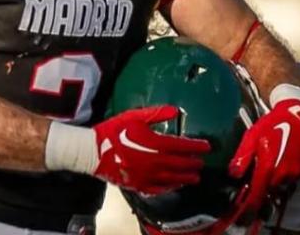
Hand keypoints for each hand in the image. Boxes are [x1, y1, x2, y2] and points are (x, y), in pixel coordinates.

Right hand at [93, 105, 209, 194]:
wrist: (93, 151)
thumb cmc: (114, 131)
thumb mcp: (135, 116)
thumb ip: (156, 114)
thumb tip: (176, 110)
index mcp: (154, 143)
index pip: (181, 146)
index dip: (195, 146)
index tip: (207, 146)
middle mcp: (154, 162)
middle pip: (180, 164)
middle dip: (193, 163)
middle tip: (202, 162)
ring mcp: (146, 176)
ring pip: (172, 179)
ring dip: (185, 177)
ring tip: (195, 177)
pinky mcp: (138, 185)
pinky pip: (158, 189)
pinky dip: (169, 187)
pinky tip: (175, 185)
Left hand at [227, 98, 299, 215]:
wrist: (297, 115)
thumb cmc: (271, 125)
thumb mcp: (251, 137)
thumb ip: (242, 158)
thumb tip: (234, 174)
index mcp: (268, 166)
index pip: (258, 192)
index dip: (251, 202)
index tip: (244, 208)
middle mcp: (283, 173)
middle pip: (269, 189)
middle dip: (262, 184)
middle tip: (258, 170)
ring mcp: (296, 172)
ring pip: (281, 184)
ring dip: (274, 178)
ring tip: (271, 160)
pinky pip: (292, 178)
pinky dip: (286, 173)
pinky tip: (282, 159)